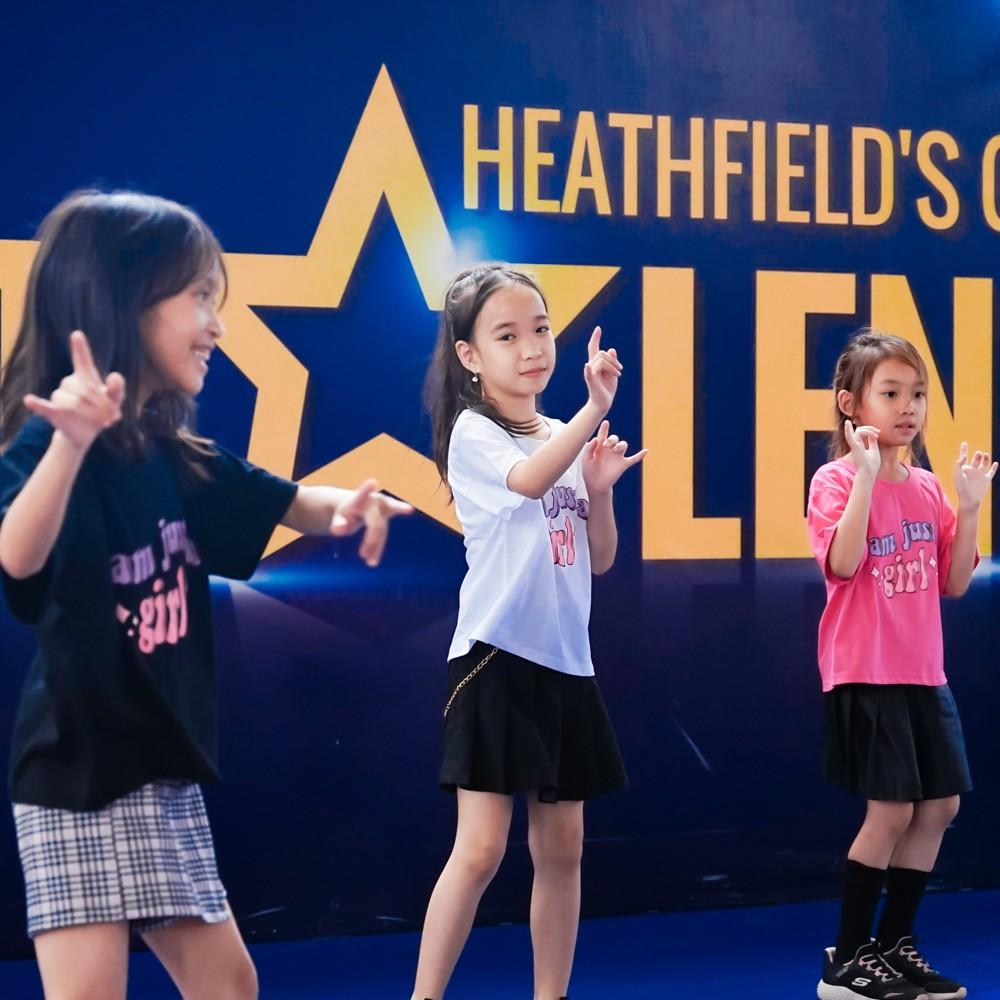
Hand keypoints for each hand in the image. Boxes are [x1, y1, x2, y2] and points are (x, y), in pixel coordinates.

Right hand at [23, 331, 124, 450]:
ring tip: (104, 422)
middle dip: (101, 404)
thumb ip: (117, 389)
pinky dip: (36, 404)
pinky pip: (43, 406)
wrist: (88, 432)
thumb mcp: (114, 400)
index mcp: (85, 376)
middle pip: (85, 389)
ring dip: (91, 414)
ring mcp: (60, 396)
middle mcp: (70, 383)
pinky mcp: (53, 411)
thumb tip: (115, 375)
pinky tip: (29, 400)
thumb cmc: (102, 411)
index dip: (80, 348)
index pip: (82, 360)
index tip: (78, 334)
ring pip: (73, 402)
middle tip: (114, 417)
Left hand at [329, 479, 413, 566]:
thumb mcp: (338, 516)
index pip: (361, 496)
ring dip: (377, 547)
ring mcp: (384, 507)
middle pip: (376, 524)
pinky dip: (381, 543)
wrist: (354, 505)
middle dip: (371, 540)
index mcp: (360, 500)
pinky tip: (379, 552)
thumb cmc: (345, 510)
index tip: (372, 482)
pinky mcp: (388, 513)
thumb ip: (338, 522)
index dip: (366, 490)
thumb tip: (337, 531)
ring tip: (370, 563)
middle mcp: (375, 501)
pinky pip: (385, 531)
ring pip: (381, 530)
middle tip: (363, 555)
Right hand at [582, 327, 622, 414]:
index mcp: (596, 364)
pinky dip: (589, 370)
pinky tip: (587, 367)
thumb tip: (611, 350)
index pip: (593, 348)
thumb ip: (612, 361)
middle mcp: (591, 366)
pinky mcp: (591, 381)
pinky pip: (589, 373)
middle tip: (620, 369)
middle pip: (602, 353)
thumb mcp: (613, 372)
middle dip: (613, 359)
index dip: (595, 338)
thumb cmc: (607, 388)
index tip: (598, 328)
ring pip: (602, 360)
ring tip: (618, 374)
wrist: (603, 403)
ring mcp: (590, 373)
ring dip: (613, 366)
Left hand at [582, 420, 647, 494]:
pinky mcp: (623, 464)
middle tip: (605, 445)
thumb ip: (589, 449)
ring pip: (623, 445)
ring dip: (620, 445)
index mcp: (600, 446)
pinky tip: (646, 451)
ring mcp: (617, 456)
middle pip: (614, 438)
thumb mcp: (585, 459)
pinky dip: (640, 455)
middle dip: (612, 439)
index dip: (604, 428)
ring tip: (615, 449)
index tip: (605, 422)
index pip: (603, 434)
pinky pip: (634, 459)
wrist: (595, 485)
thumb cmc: (589, 471)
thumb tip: (595, 439)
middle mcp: (610, 449)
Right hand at [844, 420, 880, 479]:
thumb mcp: (874, 451)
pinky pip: (849, 437)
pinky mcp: (854, 447)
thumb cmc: (872, 465)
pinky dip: (847, 430)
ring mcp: (854, 446)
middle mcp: (855, 445)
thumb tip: (874, 435)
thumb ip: (872, 443)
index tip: (879, 433)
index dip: (870, 430)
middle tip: (878, 432)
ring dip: (868, 430)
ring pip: (857, 432)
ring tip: (876, 434)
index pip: (861, 433)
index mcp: (859, 446)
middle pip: (859, 430)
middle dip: (869, 428)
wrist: (869, 473)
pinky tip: (847, 423)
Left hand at [954, 443, 996, 510]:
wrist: (969, 499)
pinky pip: (991, 472)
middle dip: (977, 456)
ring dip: (985, 458)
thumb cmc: (961, 488)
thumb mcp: (957, 475)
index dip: (964, 450)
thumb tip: (963, 456)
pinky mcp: (986, 479)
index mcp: (963, 469)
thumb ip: (958, 465)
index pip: (964, 457)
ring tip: (984, 454)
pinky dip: (993, 467)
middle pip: (975, 460)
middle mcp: (972, 471)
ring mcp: (979, 475)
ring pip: (984, 464)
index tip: (964, 443)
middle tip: (978, 453)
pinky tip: (995, 463)